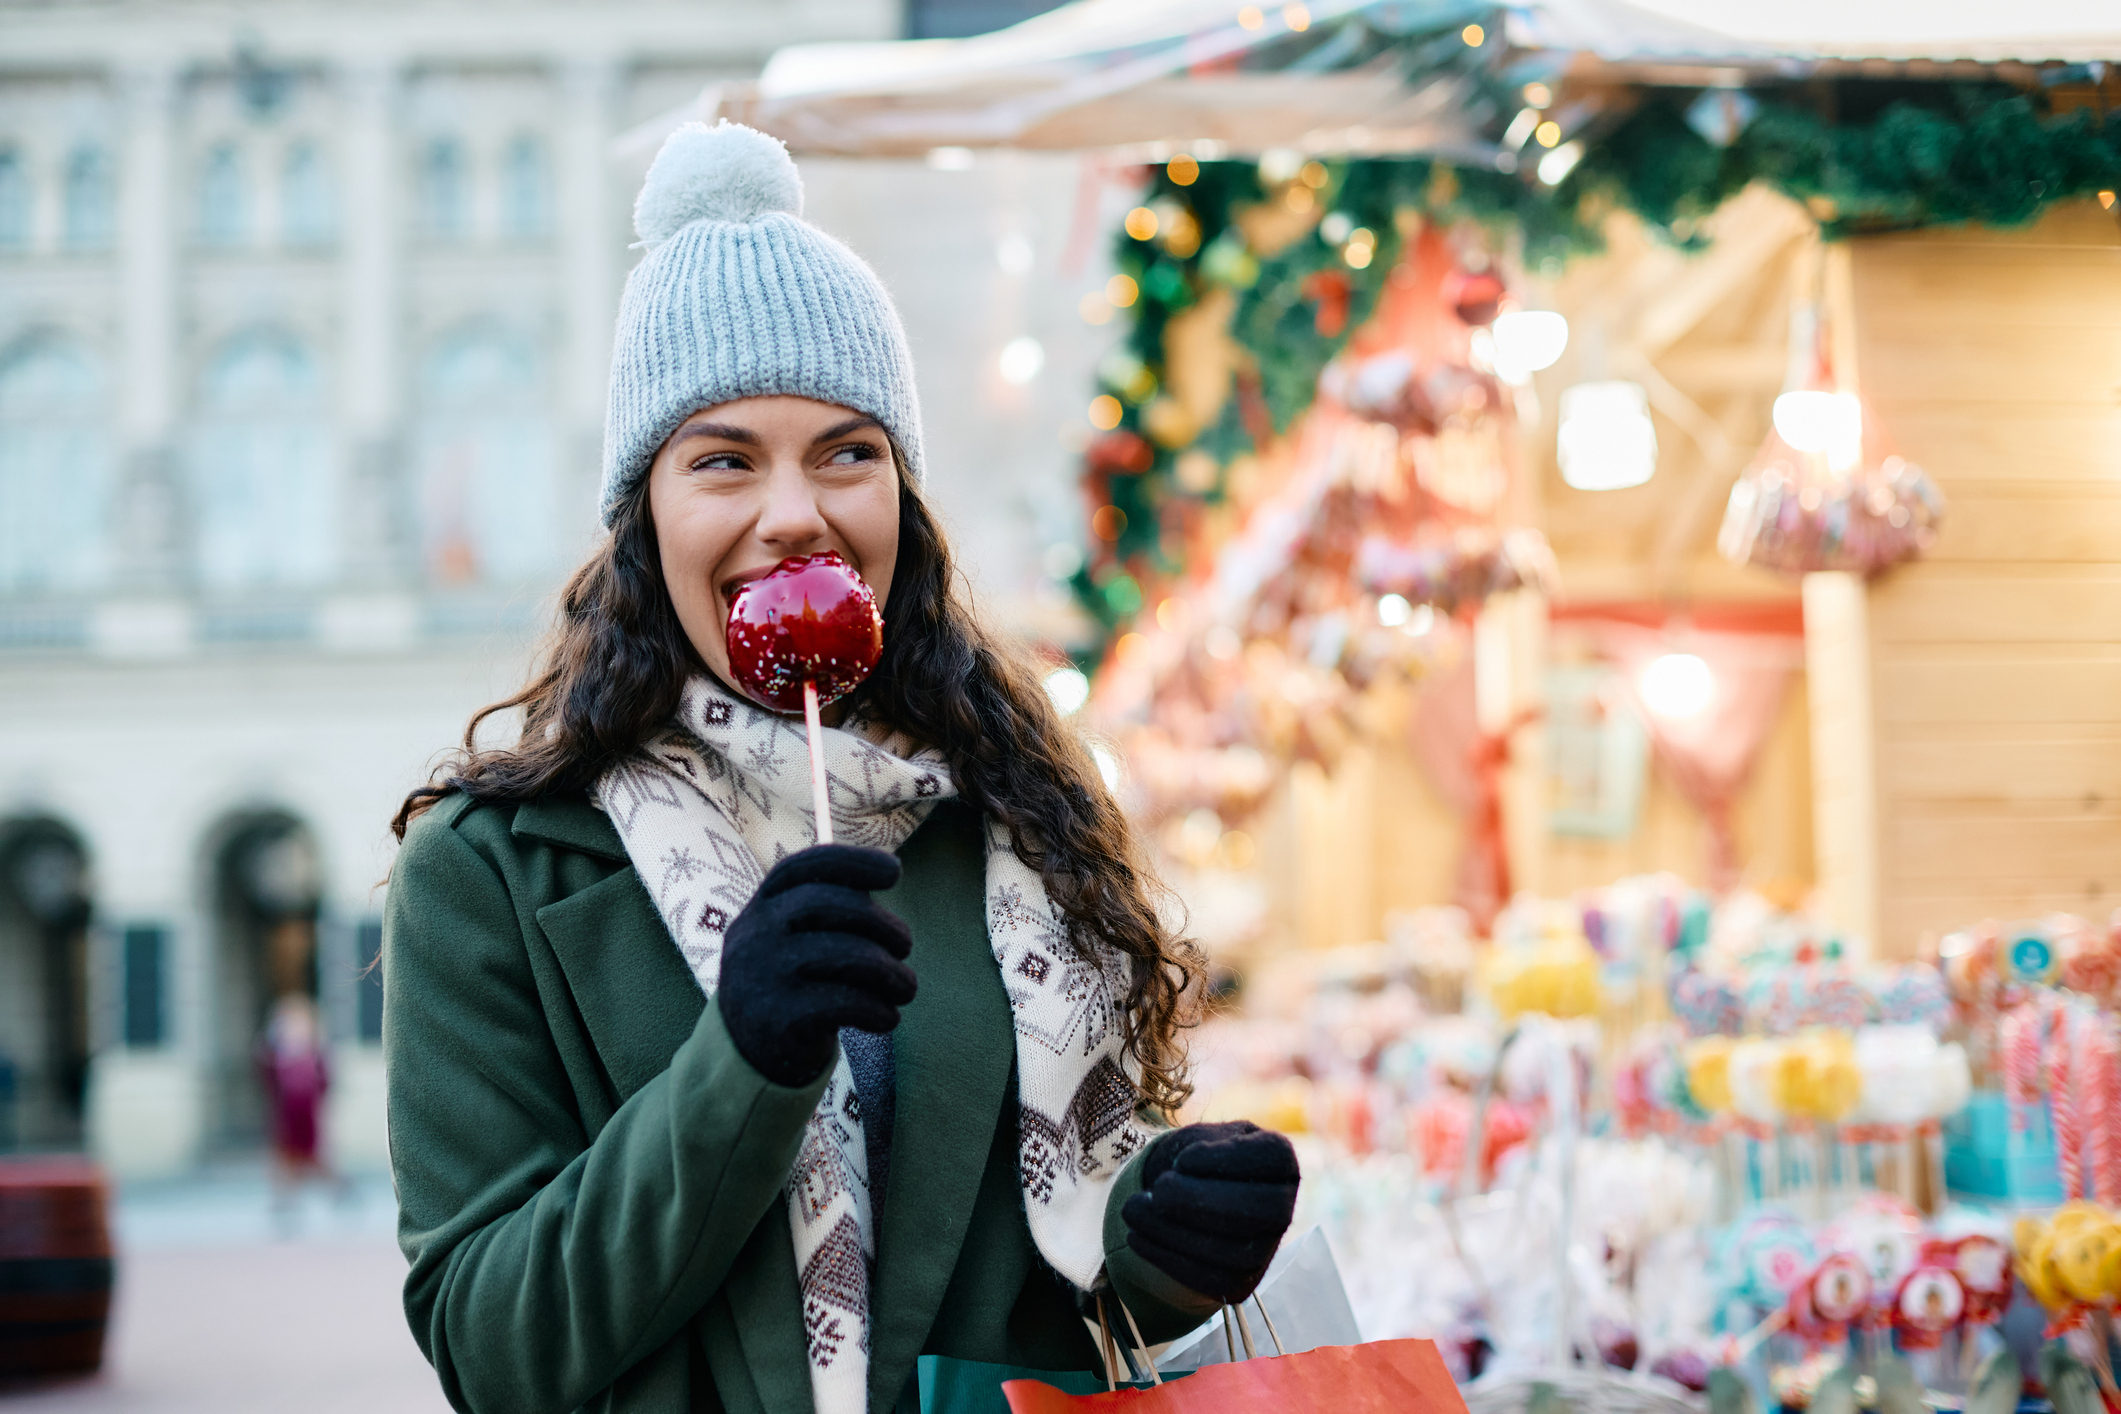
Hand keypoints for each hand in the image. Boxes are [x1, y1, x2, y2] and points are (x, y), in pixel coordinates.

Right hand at [715, 844, 914, 1087]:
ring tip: (905, 988)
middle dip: (882, 922)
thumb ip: (830, 907)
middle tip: (905, 946)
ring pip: (847, 954)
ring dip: (892, 972)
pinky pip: (845, 1002)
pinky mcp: (778, 1019)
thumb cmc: (792, 983)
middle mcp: (754, 934)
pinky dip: (879, 1009)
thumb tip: (888, 868)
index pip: (801, 866)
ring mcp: (762, 976)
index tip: (895, 871)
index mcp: (760, 906)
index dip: (851, 861)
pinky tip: (886, 1017)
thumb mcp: (793, 938)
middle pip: (830, 904)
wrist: (748, 1054)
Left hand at [1120, 1120, 1298, 1303]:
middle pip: (1255, 1210)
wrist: (1189, 1197)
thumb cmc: (1197, 1159)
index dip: (1224, 1160)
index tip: (1182, 1160)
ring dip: (1174, 1232)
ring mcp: (1266, 1250)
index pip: (1271, 1157)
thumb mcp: (1199, 1137)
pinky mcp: (1241, 1284)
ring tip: (1134, 1209)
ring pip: (1231, 1252)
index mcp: (1280, 1160)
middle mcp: (1284, 1208)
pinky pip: (1210, 1281)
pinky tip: (1137, 1237)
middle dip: (1199, 1201)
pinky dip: (1168, 1259)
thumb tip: (1182, 1172)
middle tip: (1158, 1189)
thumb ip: (1196, 1147)